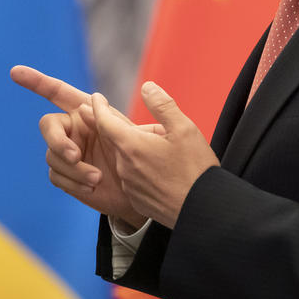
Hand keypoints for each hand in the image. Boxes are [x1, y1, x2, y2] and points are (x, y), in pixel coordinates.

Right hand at [11, 65, 150, 226]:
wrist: (140, 191)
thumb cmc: (141, 158)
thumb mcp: (133, 136)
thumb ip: (111, 121)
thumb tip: (87, 106)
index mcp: (86, 111)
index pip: (57, 91)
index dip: (36, 81)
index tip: (15, 72)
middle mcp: (72, 128)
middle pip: (48, 125)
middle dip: (58, 140)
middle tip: (76, 156)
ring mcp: (66, 151)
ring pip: (52, 155)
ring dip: (74, 169)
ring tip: (97, 179)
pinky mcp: (64, 174)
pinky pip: (56, 175)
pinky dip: (73, 182)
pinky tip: (91, 187)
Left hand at [92, 81, 218, 228]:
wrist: (203, 211)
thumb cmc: (196, 169)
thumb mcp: (184, 129)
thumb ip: (162, 105)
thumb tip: (146, 87)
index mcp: (132, 145)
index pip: (105, 121)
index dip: (99, 108)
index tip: (95, 98)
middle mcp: (124, 166)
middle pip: (114, 140)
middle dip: (111, 126)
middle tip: (105, 115)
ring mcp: (129, 185)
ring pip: (125, 159)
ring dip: (129, 149)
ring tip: (147, 146)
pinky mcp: (137, 199)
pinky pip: (131, 178)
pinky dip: (136, 168)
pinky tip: (152, 168)